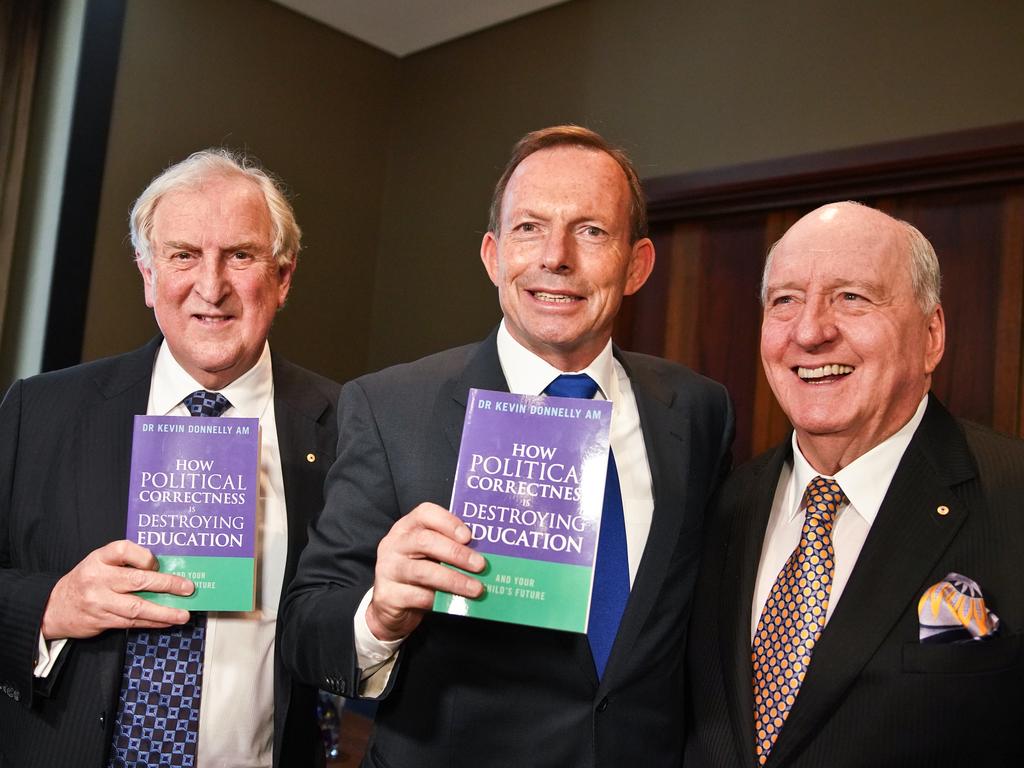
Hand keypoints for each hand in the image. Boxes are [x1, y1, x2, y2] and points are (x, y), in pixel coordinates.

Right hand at [40, 540, 194, 639]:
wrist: (54, 607)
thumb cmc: (86, 580)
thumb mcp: (99, 562)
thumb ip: (125, 562)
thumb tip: (164, 568)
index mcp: (99, 558)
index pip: (123, 549)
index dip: (144, 556)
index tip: (157, 563)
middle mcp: (98, 578)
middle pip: (137, 580)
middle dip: (167, 584)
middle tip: (187, 588)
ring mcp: (99, 601)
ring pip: (137, 607)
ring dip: (164, 612)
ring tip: (183, 614)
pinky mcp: (102, 620)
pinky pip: (132, 622)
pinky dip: (152, 622)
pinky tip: (166, 621)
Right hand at [366, 503, 484, 641]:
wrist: (388, 606)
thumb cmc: (416, 574)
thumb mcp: (429, 555)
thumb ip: (448, 547)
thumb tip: (484, 551)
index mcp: (406, 528)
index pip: (424, 513)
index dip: (448, 522)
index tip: (469, 536)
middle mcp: (394, 545)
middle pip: (425, 541)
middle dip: (457, 553)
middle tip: (480, 565)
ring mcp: (388, 570)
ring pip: (423, 571)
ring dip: (454, 580)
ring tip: (476, 588)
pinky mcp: (388, 595)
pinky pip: (417, 596)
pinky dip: (439, 599)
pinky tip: (455, 601)